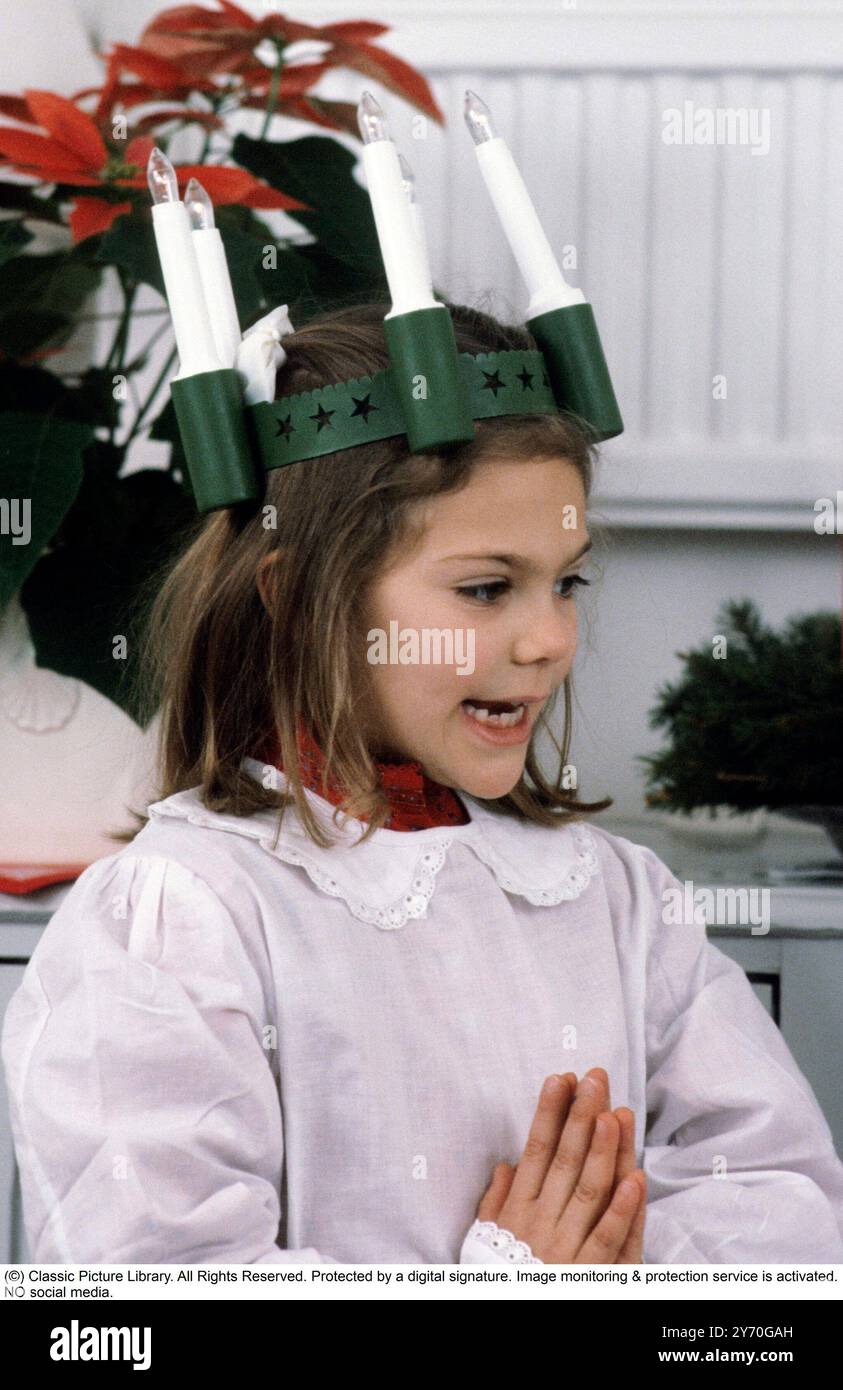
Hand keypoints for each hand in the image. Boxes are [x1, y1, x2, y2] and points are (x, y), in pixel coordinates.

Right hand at [475, 1069, 646, 1262]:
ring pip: (588, 1191)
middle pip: (564, 1159)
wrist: (506, 1321)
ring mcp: (563, 1247)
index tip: (562, 1078)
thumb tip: (504, 1163)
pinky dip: (624, 1210)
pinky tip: (636, 1179)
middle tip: (595, 1078)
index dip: (549, 1112)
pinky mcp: (585, 1274)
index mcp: (517, 1208)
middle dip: (580, 1115)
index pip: (535, 1148)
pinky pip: (607, 1239)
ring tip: (615, 1113)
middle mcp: (539, 1221)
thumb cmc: (499, 1276)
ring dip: (603, 1151)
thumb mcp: (485, 1238)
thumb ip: (496, 1200)